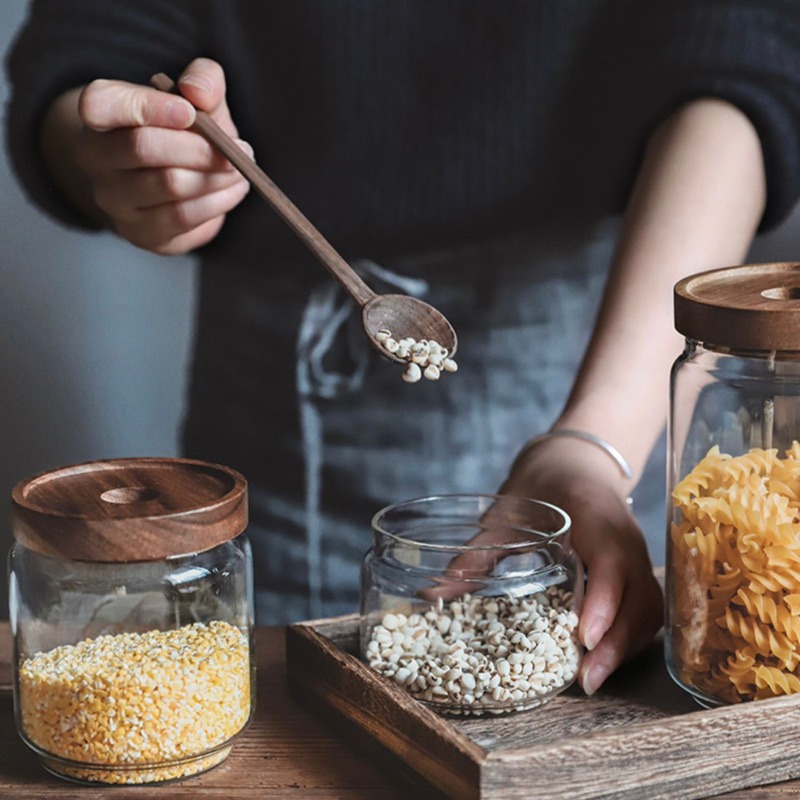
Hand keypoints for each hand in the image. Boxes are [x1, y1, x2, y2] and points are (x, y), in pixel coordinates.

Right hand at [48, 57, 251, 253]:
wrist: (167, 180)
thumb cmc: (181, 131)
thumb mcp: (195, 97)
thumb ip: (203, 80)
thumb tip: (198, 91)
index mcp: (99, 114)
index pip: (100, 104)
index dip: (148, 107)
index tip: (190, 112)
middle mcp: (94, 158)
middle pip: (143, 147)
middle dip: (200, 148)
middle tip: (240, 149)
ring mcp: (113, 200)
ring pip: (169, 185)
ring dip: (216, 177)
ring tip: (240, 170)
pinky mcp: (139, 233)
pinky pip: (182, 218)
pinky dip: (216, 203)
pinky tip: (233, 191)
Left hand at [499, 436, 663, 694]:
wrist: (575, 462)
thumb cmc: (541, 484)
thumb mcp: (505, 511)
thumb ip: (478, 550)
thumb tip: (437, 593)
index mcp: (595, 514)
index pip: (611, 561)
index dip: (604, 600)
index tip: (584, 636)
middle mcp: (626, 536)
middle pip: (638, 594)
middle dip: (615, 640)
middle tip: (584, 678)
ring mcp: (636, 554)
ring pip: (647, 607)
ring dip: (624, 646)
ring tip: (591, 678)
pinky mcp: (637, 570)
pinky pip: (645, 608)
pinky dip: (628, 638)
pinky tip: (602, 660)